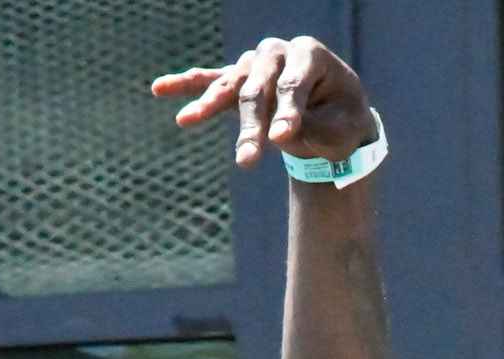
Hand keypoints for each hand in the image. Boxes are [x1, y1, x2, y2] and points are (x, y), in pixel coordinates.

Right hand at [152, 35, 374, 169]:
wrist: (336, 113)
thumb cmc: (342, 121)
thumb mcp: (342, 130)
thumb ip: (314, 129)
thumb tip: (279, 137)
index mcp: (309, 55)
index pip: (293, 85)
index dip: (288, 112)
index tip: (281, 140)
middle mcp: (278, 52)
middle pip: (258, 89)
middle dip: (251, 125)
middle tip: (247, 161)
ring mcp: (256, 64)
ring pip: (232, 86)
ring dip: (210, 105)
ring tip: (187, 120)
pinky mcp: (242, 80)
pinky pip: (211, 79)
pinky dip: (187, 85)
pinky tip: (161, 88)